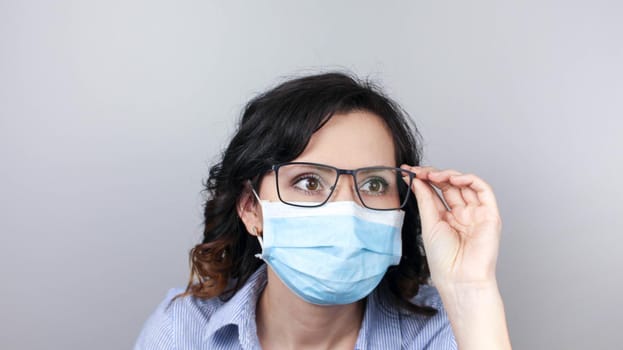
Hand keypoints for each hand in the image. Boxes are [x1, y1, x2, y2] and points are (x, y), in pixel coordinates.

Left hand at [401, 165, 502, 286]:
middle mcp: (462, 213)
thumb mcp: (429, 224)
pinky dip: (469, 179)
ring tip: (432, 175)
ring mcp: (476, 213)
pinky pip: (483, 190)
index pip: (436, 191)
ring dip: (448, 175)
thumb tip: (416, 180)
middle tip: (418, 171)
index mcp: (446, 217)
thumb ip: (425, 200)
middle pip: (449, 185)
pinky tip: (454, 178)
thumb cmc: (444, 259)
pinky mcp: (490, 214)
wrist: (458, 278)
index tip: (408, 172)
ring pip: (465, 184)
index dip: (423, 179)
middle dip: (433, 175)